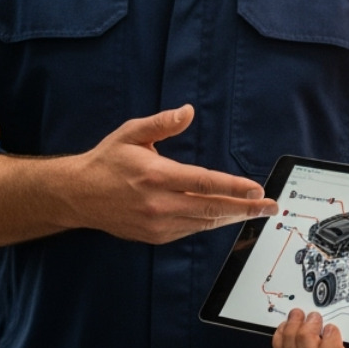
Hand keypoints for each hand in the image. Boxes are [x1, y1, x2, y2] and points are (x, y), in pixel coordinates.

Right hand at [70, 104, 274, 243]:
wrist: (78, 195)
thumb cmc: (107, 161)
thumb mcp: (131, 133)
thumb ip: (162, 123)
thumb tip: (188, 111)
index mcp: (155, 175)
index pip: (203, 182)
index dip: (233, 187)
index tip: (256, 189)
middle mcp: (158, 203)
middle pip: (211, 208)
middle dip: (245, 208)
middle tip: (269, 207)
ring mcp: (157, 224)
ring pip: (204, 223)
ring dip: (232, 218)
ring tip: (255, 212)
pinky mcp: (155, 236)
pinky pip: (190, 230)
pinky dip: (210, 224)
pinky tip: (224, 216)